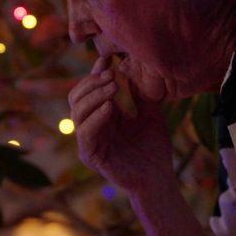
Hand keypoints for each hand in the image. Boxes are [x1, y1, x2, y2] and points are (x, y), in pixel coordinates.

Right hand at [68, 56, 173, 193]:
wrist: (159, 177)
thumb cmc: (153, 148)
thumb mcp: (149, 113)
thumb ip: (138, 94)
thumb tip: (130, 67)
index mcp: (101, 117)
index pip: (89, 91)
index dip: (95, 73)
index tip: (109, 59)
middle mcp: (91, 128)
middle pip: (76, 99)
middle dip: (91, 83)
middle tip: (110, 74)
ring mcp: (89, 143)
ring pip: (76, 114)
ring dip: (93, 97)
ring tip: (113, 87)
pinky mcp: (92, 157)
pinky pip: (85, 134)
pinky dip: (96, 118)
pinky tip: (111, 107)